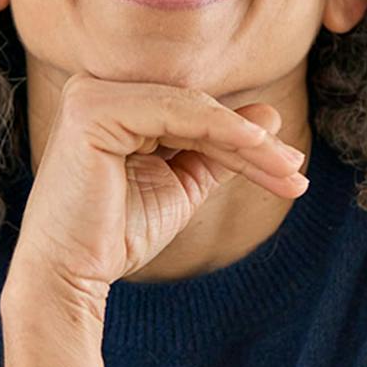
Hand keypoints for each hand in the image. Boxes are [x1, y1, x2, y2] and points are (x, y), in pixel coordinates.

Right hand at [9, 74, 310, 300]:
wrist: (70, 276)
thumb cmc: (117, 235)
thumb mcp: (181, 185)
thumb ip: (219, 150)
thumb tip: (269, 117)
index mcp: (112, 104)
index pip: (191, 113)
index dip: (244, 141)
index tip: (291, 171)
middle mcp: (96, 90)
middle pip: (195, 110)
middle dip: (253, 145)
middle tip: (296, 171)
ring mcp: (91, 94)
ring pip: (193, 110)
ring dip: (247, 143)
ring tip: (288, 170)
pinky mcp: (93, 109)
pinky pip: (175, 113)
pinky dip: (222, 130)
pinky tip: (259, 150)